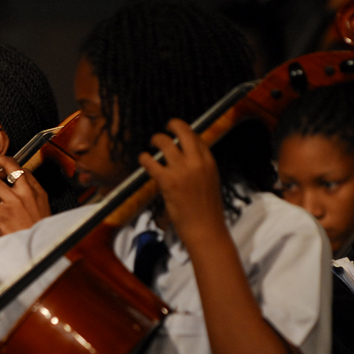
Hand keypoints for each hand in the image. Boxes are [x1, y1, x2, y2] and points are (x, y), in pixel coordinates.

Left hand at [0, 154, 49, 234]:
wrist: (41, 249)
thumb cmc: (39, 234)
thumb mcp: (43, 212)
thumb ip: (32, 199)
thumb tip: (17, 192)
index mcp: (38, 192)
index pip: (23, 170)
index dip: (8, 165)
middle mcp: (27, 193)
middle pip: (10, 165)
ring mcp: (15, 202)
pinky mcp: (4, 214)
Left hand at [138, 119, 225, 244]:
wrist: (205, 228)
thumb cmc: (207, 209)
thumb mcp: (210, 181)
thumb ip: (200, 166)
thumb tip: (187, 156)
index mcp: (209, 161)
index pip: (196, 136)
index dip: (185, 132)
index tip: (178, 133)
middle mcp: (196, 162)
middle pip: (183, 131)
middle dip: (172, 125)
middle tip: (165, 128)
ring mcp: (181, 170)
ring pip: (164, 142)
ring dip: (156, 139)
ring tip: (151, 144)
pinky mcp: (167, 181)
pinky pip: (151, 162)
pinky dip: (144, 158)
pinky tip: (143, 159)